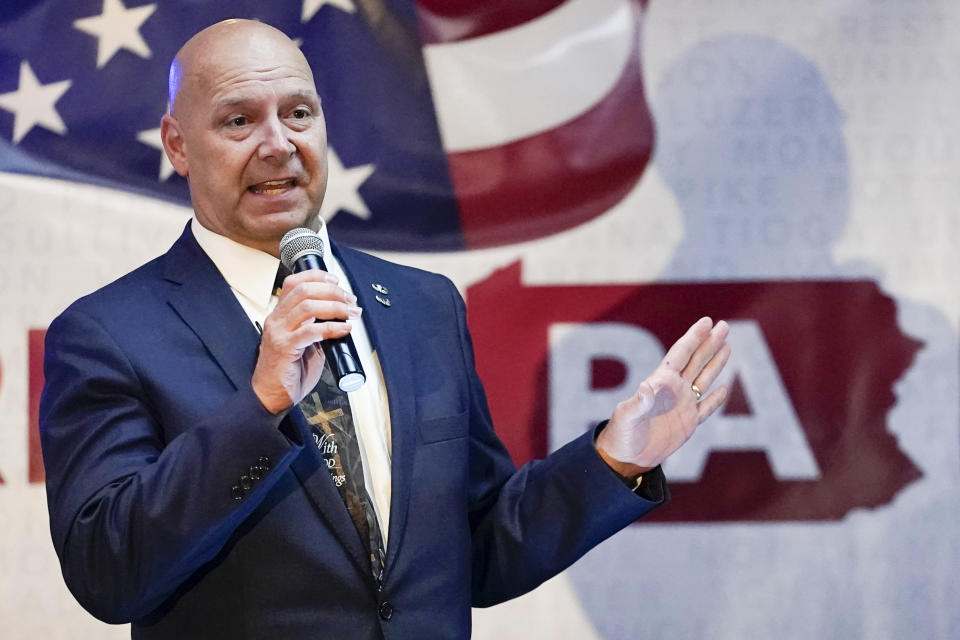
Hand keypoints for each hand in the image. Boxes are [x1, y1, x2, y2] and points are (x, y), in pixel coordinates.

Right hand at [251, 270, 361, 413]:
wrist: (270, 396)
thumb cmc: (288, 372)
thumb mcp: (305, 343)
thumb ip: (317, 328)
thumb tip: (342, 317)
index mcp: (280, 315)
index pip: (294, 282)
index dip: (316, 276)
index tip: (336, 281)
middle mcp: (276, 320)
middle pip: (303, 290)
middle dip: (332, 291)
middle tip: (350, 299)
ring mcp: (278, 333)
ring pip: (307, 306)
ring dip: (335, 306)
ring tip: (350, 312)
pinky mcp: (284, 348)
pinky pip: (311, 331)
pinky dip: (331, 327)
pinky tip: (344, 329)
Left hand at [595, 317, 730, 475]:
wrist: (626, 458)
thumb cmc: (621, 434)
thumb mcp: (627, 417)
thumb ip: (639, 402)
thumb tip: (646, 387)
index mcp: (660, 382)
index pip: (680, 354)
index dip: (693, 337)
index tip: (706, 321)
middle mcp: (673, 390)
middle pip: (696, 361)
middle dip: (710, 343)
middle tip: (724, 325)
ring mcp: (682, 405)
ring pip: (704, 379)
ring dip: (716, 363)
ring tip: (727, 345)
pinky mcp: (688, 423)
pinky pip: (706, 408)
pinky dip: (716, 398)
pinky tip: (725, 388)